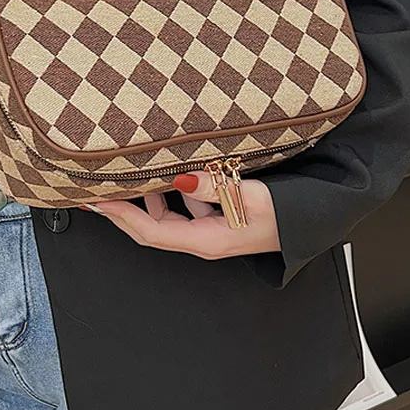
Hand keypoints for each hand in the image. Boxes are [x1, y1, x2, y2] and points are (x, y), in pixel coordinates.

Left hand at [84, 171, 281, 259]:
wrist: (311, 222)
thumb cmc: (285, 215)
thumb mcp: (249, 199)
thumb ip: (214, 188)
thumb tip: (181, 178)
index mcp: (206, 240)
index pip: (150, 232)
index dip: (122, 217)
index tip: (98, 202)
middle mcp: (203, 237)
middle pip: (152, 225)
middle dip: (125, 208)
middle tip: (102, 187)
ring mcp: (212, 227)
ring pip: (169, 213)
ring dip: (149, 195)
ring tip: (131, 172)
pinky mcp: (221, 216)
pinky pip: (188, 203)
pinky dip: (175, 188)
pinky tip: (172, 169)